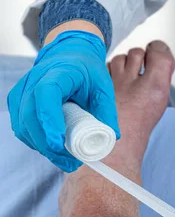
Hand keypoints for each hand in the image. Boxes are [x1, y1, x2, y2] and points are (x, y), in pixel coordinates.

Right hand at [7, 30, 119, 171]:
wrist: (69, 54)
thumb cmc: (87, 70)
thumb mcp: (103, 85)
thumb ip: (108, 110)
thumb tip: (114, 137)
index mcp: (59, 72)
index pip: (46, 94)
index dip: (49, 120)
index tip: (58, 143)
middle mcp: (35, 79)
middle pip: (30, 115)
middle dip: (47, 144)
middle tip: (70, 162)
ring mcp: (23, 90)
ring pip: (22, 125)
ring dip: (41, 146)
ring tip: (65, 159)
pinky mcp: (18, 101)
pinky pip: (20, 126)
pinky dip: (35, 141)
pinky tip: (52, 149)